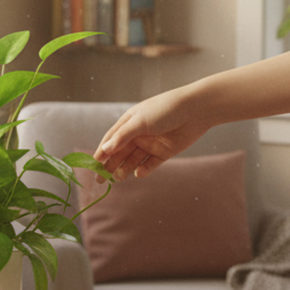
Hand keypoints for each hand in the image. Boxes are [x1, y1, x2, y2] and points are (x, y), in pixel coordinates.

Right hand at [93, 88, 210, 180]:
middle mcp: (138, 134)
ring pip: (134, 160)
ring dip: (125, 169)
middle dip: (110, 165)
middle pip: (120, 153)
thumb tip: (105, 150)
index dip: (101, 152)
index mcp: (129, 123)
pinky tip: (139, 173)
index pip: (111, 140)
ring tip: (118, 178)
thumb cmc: (165, 110)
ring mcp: (151, 144)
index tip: (93, 165)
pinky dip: (144, 170)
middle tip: (101, 180)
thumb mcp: (140, 122)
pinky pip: (151, 164)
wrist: (196, 110)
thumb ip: (123, 136)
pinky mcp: (164, 152)